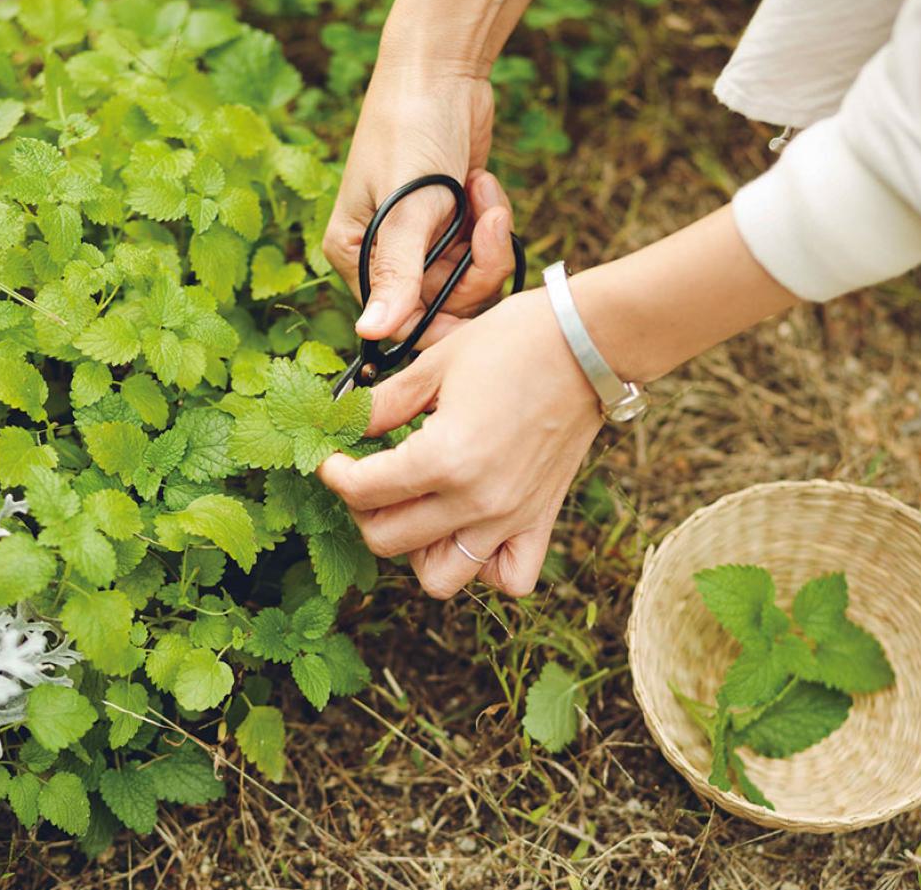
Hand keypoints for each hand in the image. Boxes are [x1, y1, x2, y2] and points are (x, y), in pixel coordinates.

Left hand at [317, 287, 603, 599]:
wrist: (589, 343)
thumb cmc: (513, 342)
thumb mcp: (434, 363)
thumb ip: (384, 403)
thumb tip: (345, 421)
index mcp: (444, 458)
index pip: (362, 491)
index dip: (333, 474)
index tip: (331, 458)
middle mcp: (475, 501)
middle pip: (388, 541)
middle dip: (362, 512)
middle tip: (365, 479)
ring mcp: (510, 518)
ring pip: (441, 576)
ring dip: (415, 550)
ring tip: (415, 508)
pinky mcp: (540, 520)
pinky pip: (509, 577)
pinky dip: (483, 567)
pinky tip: (468, 529)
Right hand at [322, 65, 518, 347]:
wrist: (442, 72)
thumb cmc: (410, 130)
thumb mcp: (406, 209)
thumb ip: (395, 274)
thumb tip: (369, 334)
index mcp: (355, 256)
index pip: (399, 321)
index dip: (441, 324)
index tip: (480, 320)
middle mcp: (384, 256)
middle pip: (443, 304)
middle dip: (474, 268)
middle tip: (487, 224)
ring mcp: (421, 240)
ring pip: (469, 279)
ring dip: (488, 239)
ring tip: (484, 192)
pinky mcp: (452, 224)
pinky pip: (482, 250)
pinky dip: (491, 219)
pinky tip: (482, 182)